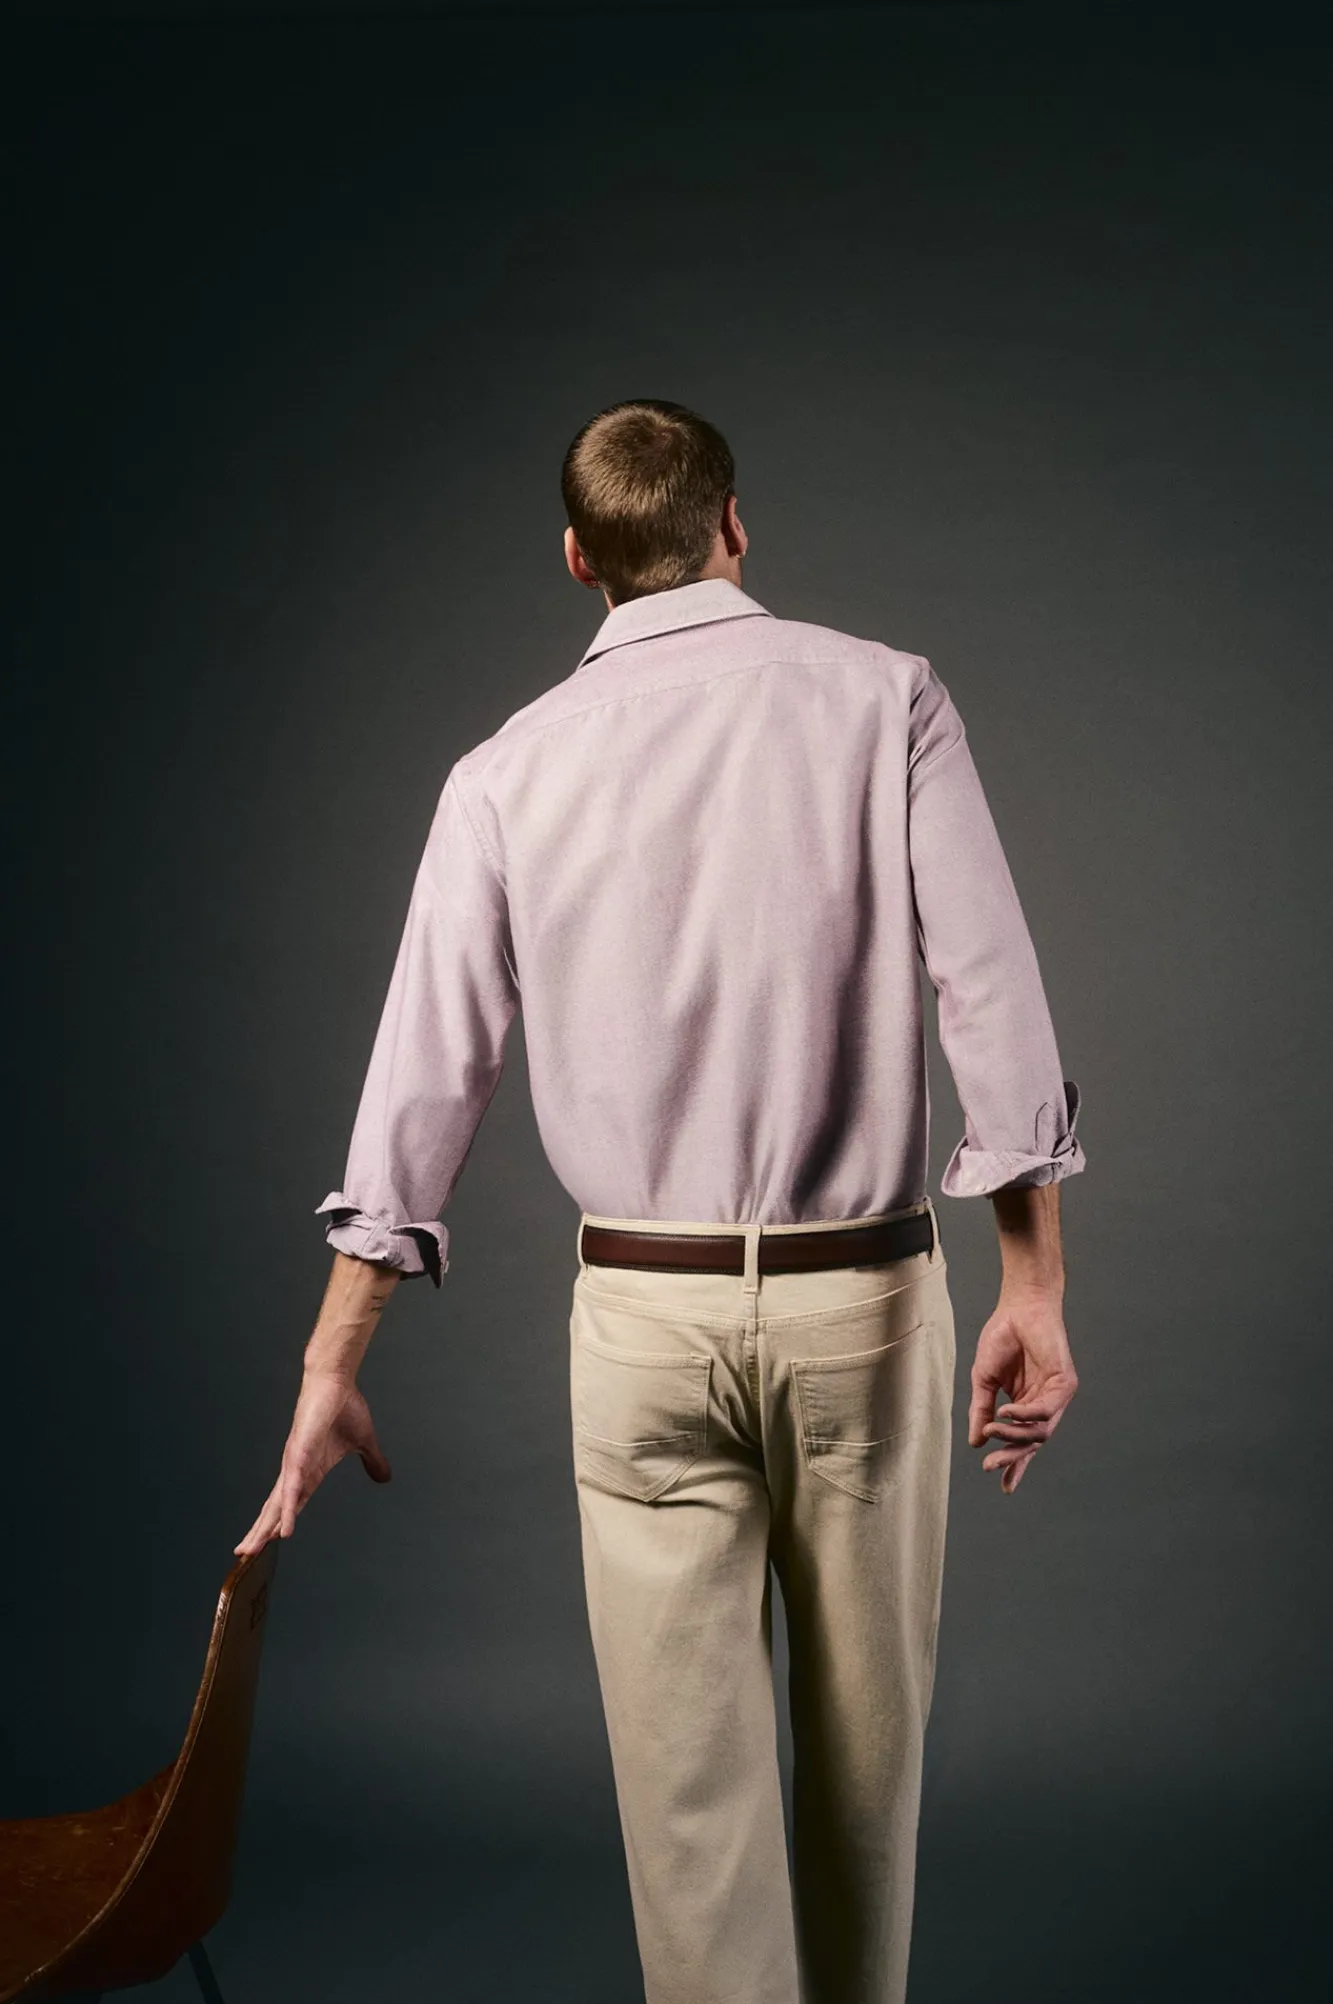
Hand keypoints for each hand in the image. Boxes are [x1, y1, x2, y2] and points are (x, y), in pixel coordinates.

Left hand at [235, 1371, 390, 1553]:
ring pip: (276, 1504)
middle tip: (243, 1554)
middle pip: (275, 1508)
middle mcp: (296, 1470)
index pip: (291, 1502)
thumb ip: (373, 1462)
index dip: (280, 1521)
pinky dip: (287, 1513)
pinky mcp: (298, 1456)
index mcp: (310, 1470)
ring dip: (263, 1529)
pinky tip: (282, 1531)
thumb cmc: (345, 1407)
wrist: (336, 1382)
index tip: (268, 1540)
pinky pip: (292, 1491)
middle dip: (260, 1531)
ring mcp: (294, 1464)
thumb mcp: (364, 1443)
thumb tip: (385, 1478)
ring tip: (249, 1550)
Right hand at [967, 1290, 1077, 1494]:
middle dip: (1012, 1458)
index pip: (1023, 1442)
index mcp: (1026, 1405)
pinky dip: (1025, 1414)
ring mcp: (1056, 1395)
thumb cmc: (1002, 1337)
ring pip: (1040, 1431)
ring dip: (1015, 1435)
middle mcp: (1044, 1404)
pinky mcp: (1065, 1383)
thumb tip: (976, 1443)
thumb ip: (981, 1410)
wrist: (1018, 1306)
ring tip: (993, 1430)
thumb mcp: (984, 1380)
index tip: (1004, 1486)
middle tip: (992, 1468)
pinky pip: (1045, 1409)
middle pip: (1033, 1443)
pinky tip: (1006, 1411)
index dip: (1014, 1464)